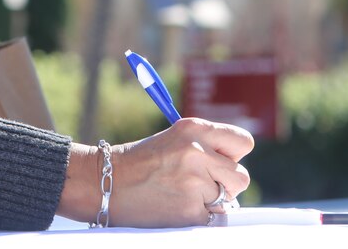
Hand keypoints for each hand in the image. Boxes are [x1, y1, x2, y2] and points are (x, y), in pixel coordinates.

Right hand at [58, 119, 253, 227]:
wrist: (104, 183)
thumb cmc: (139, 162)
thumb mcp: (174, 140)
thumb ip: (206, 147)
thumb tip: (235, 165)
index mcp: (193, 129)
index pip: (243, 142)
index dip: (234, 155)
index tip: (221, 161)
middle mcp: (196, 152)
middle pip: (241, 176)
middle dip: (225, 183)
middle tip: (202, 183)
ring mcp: (194, 183)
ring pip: (228, 199)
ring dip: (213, 200)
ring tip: (186, 194)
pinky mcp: (190, 210)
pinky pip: (213, 218)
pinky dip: (199, 216)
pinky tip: (177, 206)